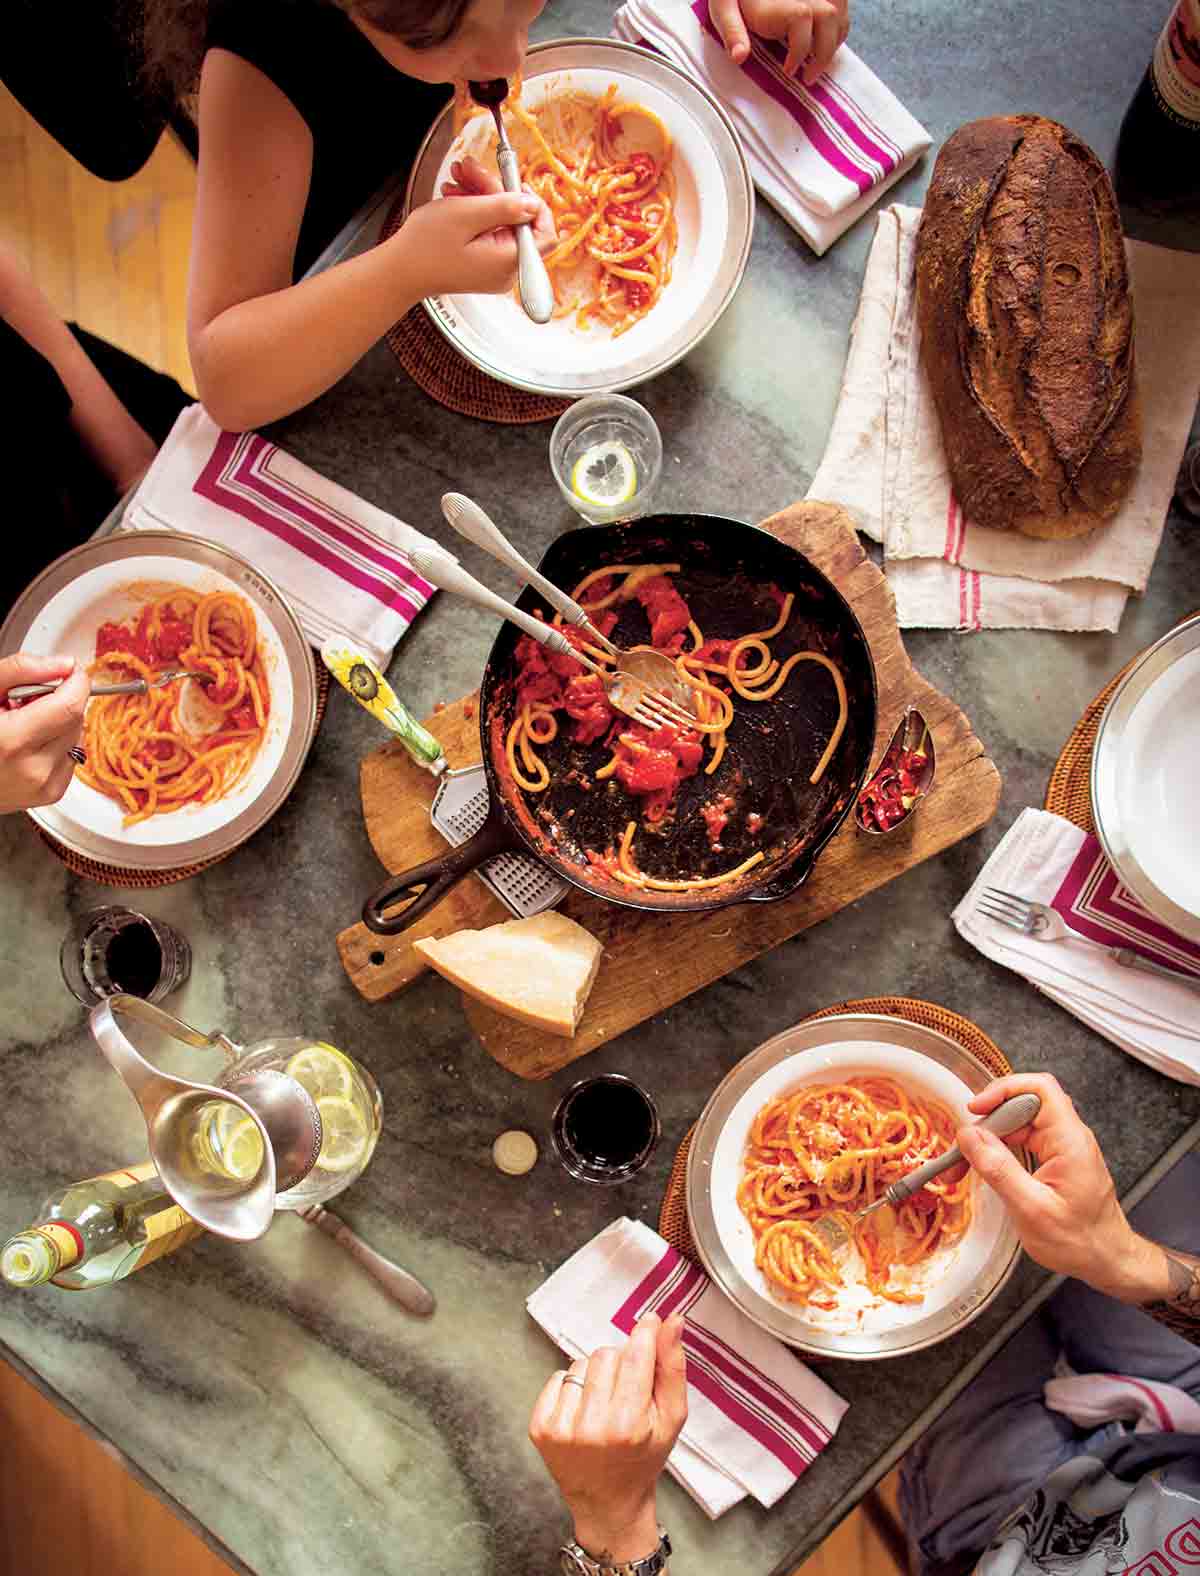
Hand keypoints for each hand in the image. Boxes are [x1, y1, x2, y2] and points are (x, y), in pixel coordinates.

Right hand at [0, 654, 88, 812]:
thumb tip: (64, 664)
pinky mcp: (51, 793)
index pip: (70, 705)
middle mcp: (32, 769)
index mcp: (10, 741)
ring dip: (60, 724)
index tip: (68, 672)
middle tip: (28, 701)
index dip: (75, 682)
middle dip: (61, 702)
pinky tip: (30, 744)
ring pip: (77, 737)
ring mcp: (43, 785)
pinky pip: (71, 757)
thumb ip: (21, 670)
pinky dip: (57, 744)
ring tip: (24, 725)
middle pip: (76, 719)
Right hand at [396, 156, 555, 299]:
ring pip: (501, 223)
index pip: (545, 235)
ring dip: (481, 196)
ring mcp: (495, 269)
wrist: (400, 271)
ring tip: (457, 179)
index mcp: (509, 261)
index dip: (535, 205)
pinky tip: (456, 196)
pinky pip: (488, 233)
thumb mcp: (467, 214)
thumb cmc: (426, 247)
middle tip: (470, 169)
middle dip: (495, 191)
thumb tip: (533, 203)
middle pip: (518, 222)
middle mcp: (507, 270)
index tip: (514, 184)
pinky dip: (475, 212)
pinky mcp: (483, 265)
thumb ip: (505, 207)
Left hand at [529, 1312, 687, 1563]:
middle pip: (606, 1354)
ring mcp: (561, 1428)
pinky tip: (583, 1411)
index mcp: (628, 1425)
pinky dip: (572, 1388)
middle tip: (628, 1390)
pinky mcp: (540, 1428)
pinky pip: (557, 1378)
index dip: (645, 1332)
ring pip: (581, 1363)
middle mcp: (591, 1427)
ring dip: (596, 1375)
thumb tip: (672, 1321)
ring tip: (605, 1404)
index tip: (650, 1321)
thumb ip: (673, 1367)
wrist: (609, 1502)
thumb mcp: (672, 1417)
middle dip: (621, 1362)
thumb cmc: (644, 1457)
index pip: (635, 1355)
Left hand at [708, 0, 849, 81]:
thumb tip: (739, 57)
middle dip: (823, 53)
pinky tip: (823, 43)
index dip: (799, 49)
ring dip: (833, 41)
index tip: (789, 70)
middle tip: (808, 77)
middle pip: (829, 16)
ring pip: (839, 13)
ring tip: (815, 63)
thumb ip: (732, 31)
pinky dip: (838, 28)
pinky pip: (841, 7)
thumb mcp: (723, 7)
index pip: (802, 17)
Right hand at [957, 1073, 1155, 1299]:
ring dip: (992, 1138)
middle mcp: (1069, 1137)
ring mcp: (1064, 1147)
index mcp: (1070, 1141)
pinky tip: (988, 1168)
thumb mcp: (1032, 1209)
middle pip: (1023, 1104)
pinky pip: (1024, 1140)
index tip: (977, 1109)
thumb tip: (969, 1136)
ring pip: (1020, 1123)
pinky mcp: (1057, 1159)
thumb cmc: (1080, 1242)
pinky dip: (1002, 1151)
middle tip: (964, 1150)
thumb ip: (999, 1169)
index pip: (1040, 1088)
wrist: (1108, 1261)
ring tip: (969, 1163)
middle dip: (989, 1122)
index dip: (1004, 1090)